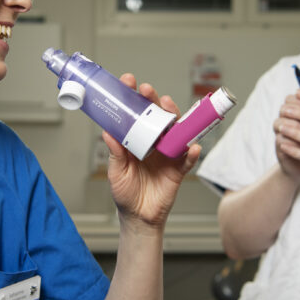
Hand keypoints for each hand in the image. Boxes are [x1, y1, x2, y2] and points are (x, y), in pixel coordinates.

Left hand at [103, 74, 200, 229]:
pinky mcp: (179, 169)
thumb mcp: (116, 172)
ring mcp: (168, 154)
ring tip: (168, 108)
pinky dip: (191, 153)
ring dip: (175, 118)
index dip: (133, 98)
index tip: (129, 82)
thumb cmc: (125, 193)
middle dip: (154, 101)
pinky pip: (188, 158)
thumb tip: (108, 133)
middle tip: (147, 90)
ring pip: (175, 130)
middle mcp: (154, 142)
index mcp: (137, 140)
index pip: (136, 114)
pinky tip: (191, 147)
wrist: (139, 217)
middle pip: (157, 117)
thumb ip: (116, 153)